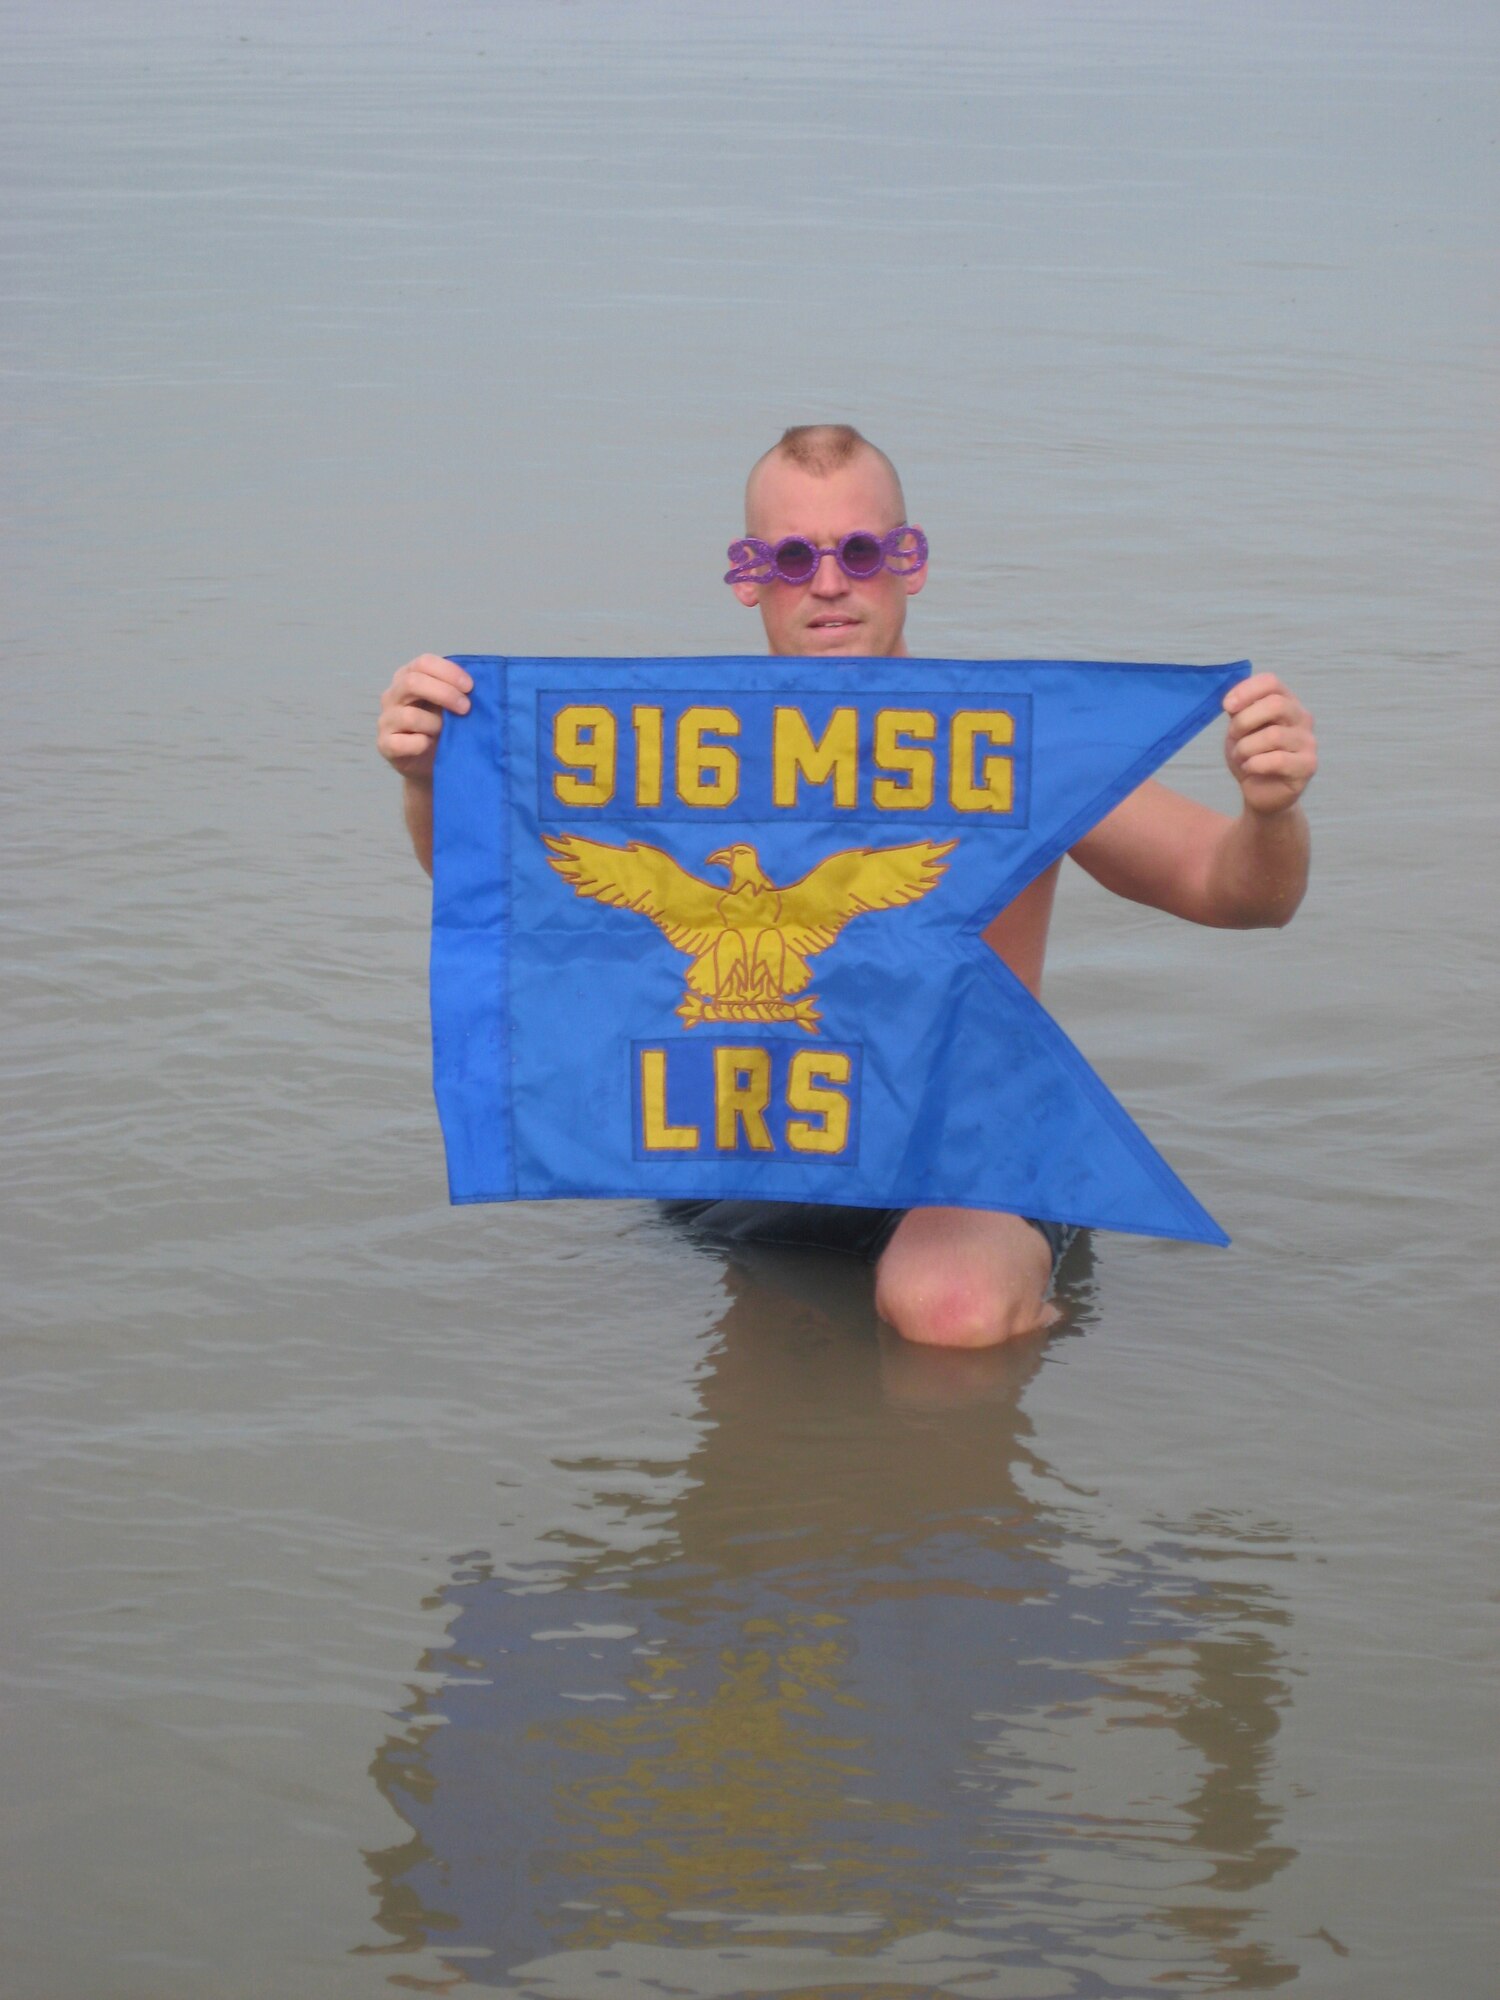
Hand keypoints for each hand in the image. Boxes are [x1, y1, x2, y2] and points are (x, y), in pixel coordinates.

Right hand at [377, 654, 472, 780]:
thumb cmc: (441, 728)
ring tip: (447, 732)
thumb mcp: (450, 705)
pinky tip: (430, 745)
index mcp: (408, 677)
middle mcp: (393, 695)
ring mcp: (386, 720)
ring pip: (410, 716)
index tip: (470, 686)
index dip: (448, 672)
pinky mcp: (385, 745)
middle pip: (412, 683)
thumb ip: (458, 692)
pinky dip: (421, 744)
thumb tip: (480, 686)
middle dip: (444, 693)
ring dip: (436, 724)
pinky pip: (402, 743)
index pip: (423, 662)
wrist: (430, 763)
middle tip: (466, 707)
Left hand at [1223, 673, 1316, 816]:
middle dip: (1245, 721)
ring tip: (1241, 757)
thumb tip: (1232, 702)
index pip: (1271, 682)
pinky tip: (1250, 768)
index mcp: (1285, 701)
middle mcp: (1301, 717)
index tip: (1227, 706)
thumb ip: (1239, 711)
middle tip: (1234, 736)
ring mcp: (1307, 741)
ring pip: (1274, 735)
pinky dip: (1255, 764)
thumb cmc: (1251, 755)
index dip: (1246, 690)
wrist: (1260, 792)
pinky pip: (1278, 760)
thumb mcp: (1239, 730)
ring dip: (1246, 747)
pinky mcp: (1307, 766)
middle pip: (1276, 704)